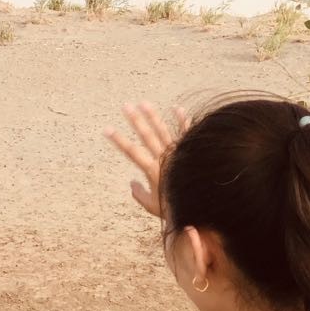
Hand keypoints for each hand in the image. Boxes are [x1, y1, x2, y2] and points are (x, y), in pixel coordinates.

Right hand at [103, 102, 187, 219]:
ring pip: (163, 130)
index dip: (118, 140)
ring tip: (144, 103)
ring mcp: (178, 152)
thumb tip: (132, 183)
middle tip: (125, 106)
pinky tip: (177, 108)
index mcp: (153, 170)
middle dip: (135, 120)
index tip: (106, 129)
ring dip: (153, 116)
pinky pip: (186, 133)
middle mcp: (164, 158)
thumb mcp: (153, 206)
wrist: (203, 203)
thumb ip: (140, 194)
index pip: (131, 151)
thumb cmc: (177, 207)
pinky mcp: (190, 151)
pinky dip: (182, 120)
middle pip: (146, 135)